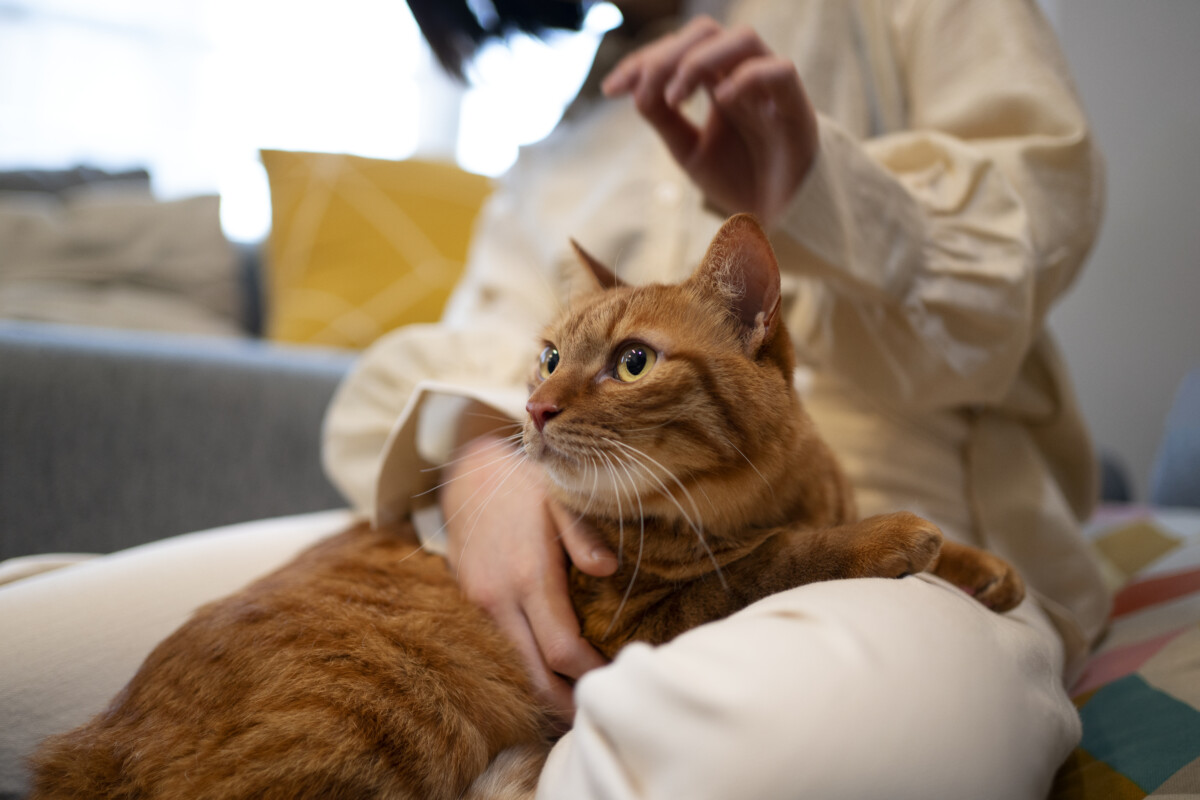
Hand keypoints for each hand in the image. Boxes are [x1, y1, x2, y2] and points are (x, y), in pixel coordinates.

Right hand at [439, 435, 617, 723]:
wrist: (468, 472)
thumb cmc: (524, 482)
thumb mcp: (560, 496)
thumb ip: (584, 534)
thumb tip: (608, 570)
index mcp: (528, 575)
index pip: (562, 649)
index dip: (590, 672)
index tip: (615, 676)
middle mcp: (498, 598)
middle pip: (534, 675)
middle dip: (565, 701)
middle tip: (596, 712)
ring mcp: (478, 604)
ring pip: (514, 667)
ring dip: (545, 688)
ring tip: (577, 700)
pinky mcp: (469, 603)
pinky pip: (500, 648)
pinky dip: (525, 666)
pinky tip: (548, 671)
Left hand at [602, 16, 817, 227]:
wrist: (780, 217)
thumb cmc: (739, 179)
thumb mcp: (689, 150)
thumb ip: (664, 119)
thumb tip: (635, 91)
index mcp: (718, 80)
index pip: (679, 49)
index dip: (642, 61)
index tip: (610, 89)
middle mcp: (744, 74)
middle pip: (706, 33)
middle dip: (666, 56)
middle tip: (641, 91)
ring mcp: (772, 87)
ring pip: (743, 39)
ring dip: (701, 61)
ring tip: (676, 98)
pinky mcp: (797, 106)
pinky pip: (778, 71)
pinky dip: (745, 79)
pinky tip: (720, 102)